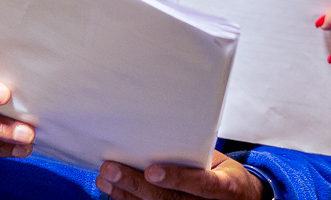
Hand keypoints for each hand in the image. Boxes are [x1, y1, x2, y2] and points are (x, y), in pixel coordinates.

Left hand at [94, 151, 264, 199]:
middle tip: (112, 170)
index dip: (176, 178)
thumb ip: (195, 156)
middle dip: (135, 184)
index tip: (152, 170)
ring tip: (105, 179)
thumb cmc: (225, 177)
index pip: (200, 184)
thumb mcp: (220, 163)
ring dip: (125, 194)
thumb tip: (164, 137)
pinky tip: (113, 191)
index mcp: (223, 188)